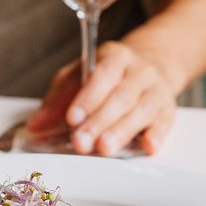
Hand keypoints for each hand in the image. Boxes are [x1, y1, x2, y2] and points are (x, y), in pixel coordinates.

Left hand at [26, 41, 177, 155]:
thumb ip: (58, 99)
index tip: (73, 118)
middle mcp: (139, 71)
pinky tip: (147, 146)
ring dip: (122, 131)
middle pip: (121, 96)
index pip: (102, 75)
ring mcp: (156, 90)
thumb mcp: (78, 78)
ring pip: (142, 110)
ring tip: (104, 148)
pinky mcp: (168, 110)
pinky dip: (157, 134)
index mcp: (115, 57)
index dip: (88, 97)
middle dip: (99, 121)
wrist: (151, 68)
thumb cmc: (107, 77)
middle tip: (81, 142)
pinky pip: (164, 122)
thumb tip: (36, 124)